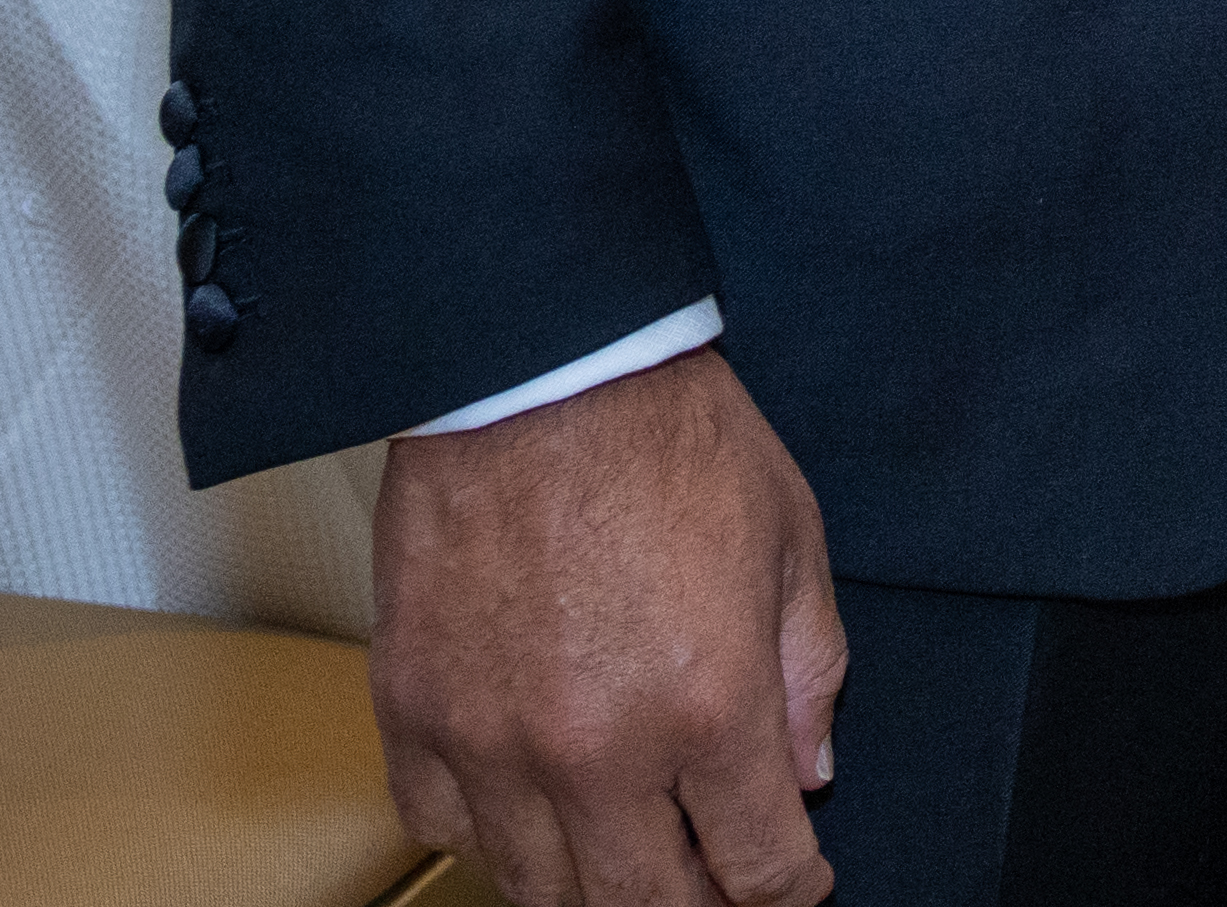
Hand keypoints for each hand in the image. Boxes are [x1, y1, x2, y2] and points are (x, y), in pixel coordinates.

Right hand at [368, 346, 846, 906]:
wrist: (539, 371)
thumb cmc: (669, 439)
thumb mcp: (791, 543)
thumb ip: (809, 674)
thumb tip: (810, 773)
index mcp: (709, 706)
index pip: (759, 867)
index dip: (789, 892)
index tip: (795, 886)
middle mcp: (598, 749)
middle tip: (713, 888)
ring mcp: (494, 745)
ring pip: (539, 891)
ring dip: (594, 891)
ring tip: (628, 863)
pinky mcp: (416, 718)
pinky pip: (447, 831)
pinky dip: (494, 840)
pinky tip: (533, 813)